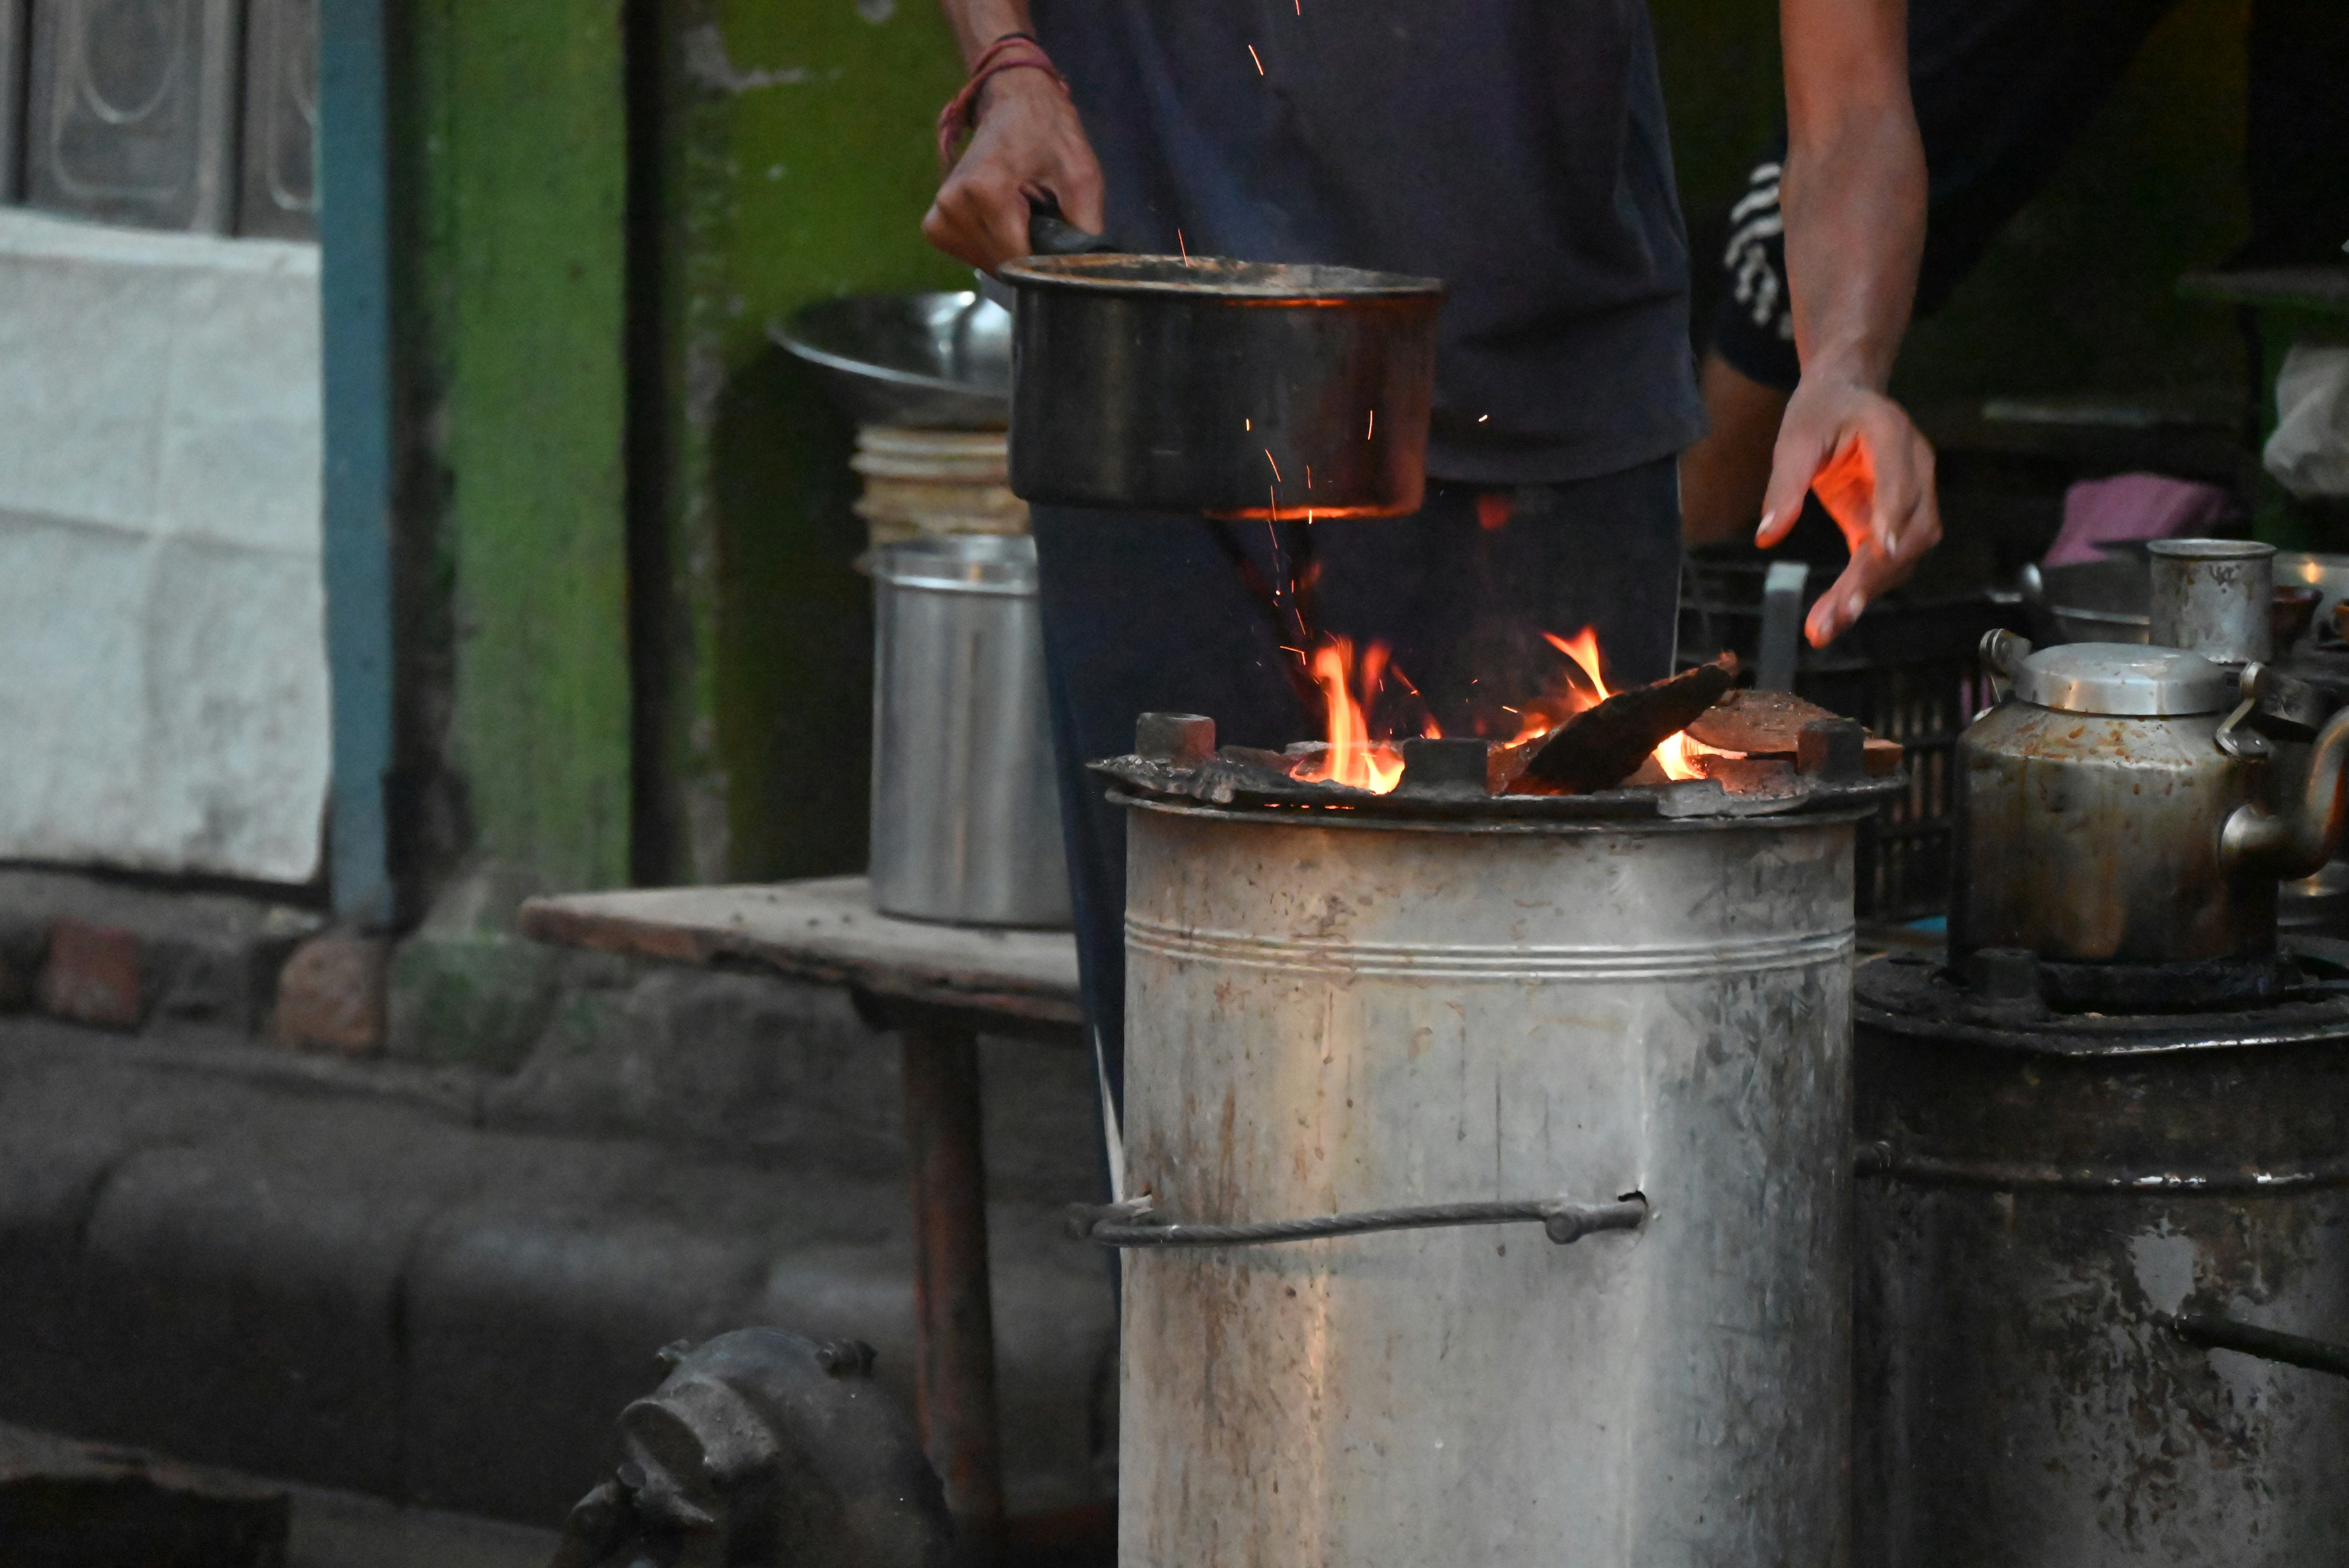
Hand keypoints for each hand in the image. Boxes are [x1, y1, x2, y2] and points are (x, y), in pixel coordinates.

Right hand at [922, 70, 1104, 272]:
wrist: (1014, 102)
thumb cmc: (1049, 133)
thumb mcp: (1080, 174)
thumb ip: (1084, 226)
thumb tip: (1082, 274)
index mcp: (984, 190)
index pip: (1017, 257)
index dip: (1045, 260)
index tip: (1059, 242)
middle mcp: (953, 204)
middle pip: (1000, 264)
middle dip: (1027, 253)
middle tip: (1041, 218)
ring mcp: (939, 214)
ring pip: (985, 263)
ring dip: (1010, 250)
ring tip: (1022, 215)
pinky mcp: (934, 223)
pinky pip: (967, 255)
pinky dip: (990, 247)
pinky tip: (1004, 222)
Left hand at [1755, 377, 1939, 645]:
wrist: (1845, 398)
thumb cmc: (1819, 413)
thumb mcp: (1794, 440)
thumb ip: (1784, 486)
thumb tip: (1767, 537)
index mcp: (1891, 434)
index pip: (1899, 479)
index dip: (1892, 513)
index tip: (1877, 548)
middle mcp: (1916, 467)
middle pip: (1910, 529)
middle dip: (1873, 575)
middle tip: (1835, 616)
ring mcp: (1914, 496)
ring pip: (1906, 553)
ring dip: (1869, 592)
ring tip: (1825, 627)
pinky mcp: (1898, 520)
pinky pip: (1890, 560)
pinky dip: (1865, 588)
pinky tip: (1834, 615)